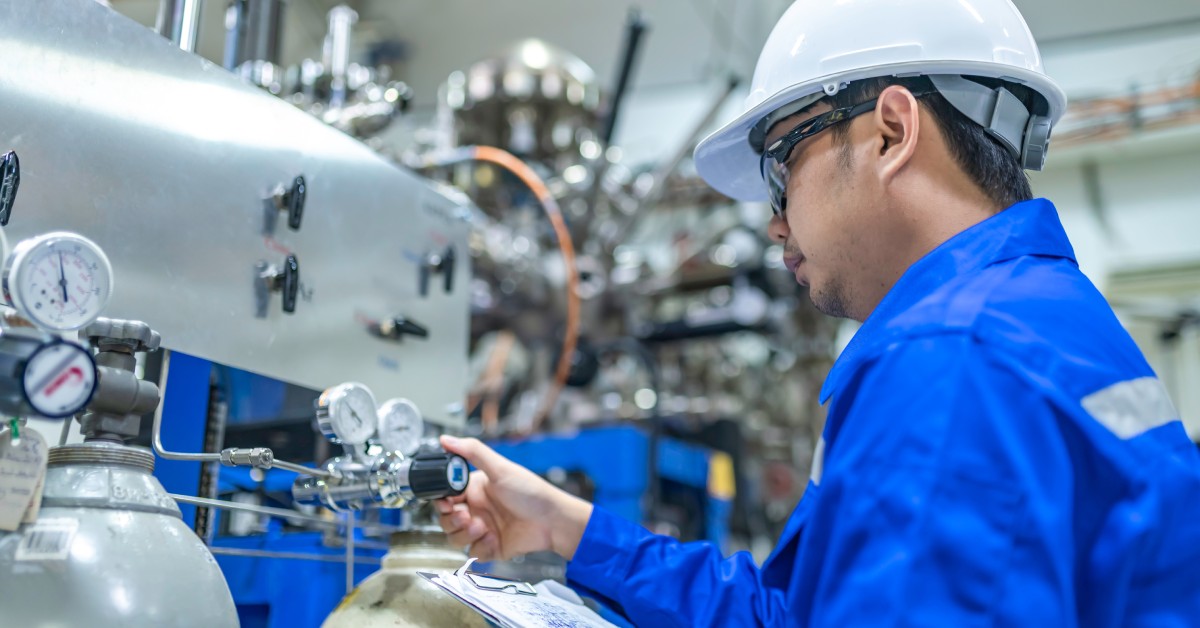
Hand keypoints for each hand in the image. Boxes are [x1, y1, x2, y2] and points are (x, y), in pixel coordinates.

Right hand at [435, 435, 592, 561]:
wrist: (553, 521)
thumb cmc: (531, 492)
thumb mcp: (500, 469)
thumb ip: (472, 452)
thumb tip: (445, 439)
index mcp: (475, 490)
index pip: (446, 497)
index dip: (442, 503)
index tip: (447, 504)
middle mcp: (477, 510)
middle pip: (447, 520)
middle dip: (452, 521)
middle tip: (466, 517)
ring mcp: (483, 530)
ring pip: (455, 539)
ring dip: (465, 535)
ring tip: (482, 528)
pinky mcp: (491, 547)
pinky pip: (474, 553)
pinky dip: (482, 548)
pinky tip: (495, 539)